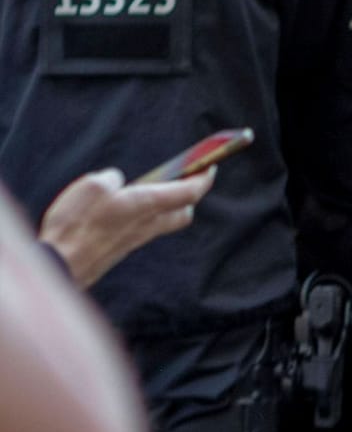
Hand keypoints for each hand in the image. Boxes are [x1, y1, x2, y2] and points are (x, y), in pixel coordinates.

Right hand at [37, 167, 216, 287]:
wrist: (60, 265)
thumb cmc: (75, 225)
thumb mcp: (92, 186)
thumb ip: (111, 180)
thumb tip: (117, 183)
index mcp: (146, 205)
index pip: (189, 192)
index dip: (203, 178)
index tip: (210, 166)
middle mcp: (146, 225)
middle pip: (182, 213)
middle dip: (188, 196)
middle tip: (182, 179)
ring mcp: (133, 241)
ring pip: (162, 223)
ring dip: (164, 207)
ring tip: (148, 190)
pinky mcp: (119, 250)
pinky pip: (140, 231)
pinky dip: (141, 218)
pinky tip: (121, 210)